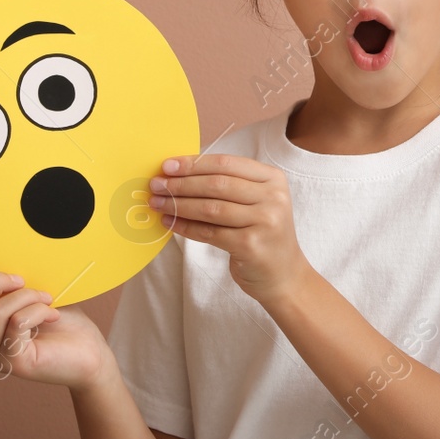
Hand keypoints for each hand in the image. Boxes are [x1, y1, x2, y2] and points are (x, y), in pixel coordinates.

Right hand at [0, 271, 113, 391]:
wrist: (90, 355)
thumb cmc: (61, 323)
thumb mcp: (29, 296)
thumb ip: (9, 286)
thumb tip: (0, 261)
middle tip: (23, 280)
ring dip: (25, 296)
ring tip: (46, 299)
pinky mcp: (15, 362)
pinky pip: (16, 323)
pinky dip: (37, 310)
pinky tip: (53, 314)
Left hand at [149, 153, 312, 305]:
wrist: (283, 274)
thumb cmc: (262, 233)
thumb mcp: (255, 202)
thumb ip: (228, 185)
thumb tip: (179, 173)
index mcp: (272, 178)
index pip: (226, 164)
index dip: (194, 163)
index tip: (167, 165)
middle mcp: (273, 197)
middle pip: (217, 184)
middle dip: (181, 183)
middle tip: (156, 185)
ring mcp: (264, 221)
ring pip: (210, 208)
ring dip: (178, 204)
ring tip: (157, 203)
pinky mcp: (251, 244)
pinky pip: (209, 232)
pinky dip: (185, 227)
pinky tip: (169, 223)